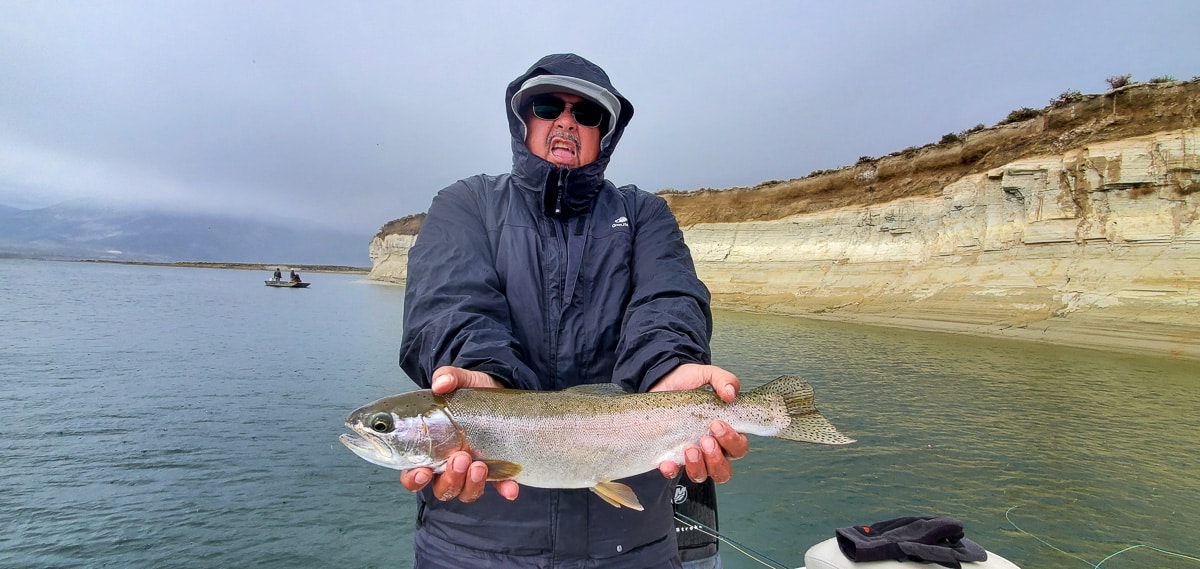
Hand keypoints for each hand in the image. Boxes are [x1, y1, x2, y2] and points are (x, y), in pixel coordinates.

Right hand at [399, 366, 519, 501]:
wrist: (500, 390)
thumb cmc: (472, 391)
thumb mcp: (461, 380)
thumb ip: (448, 377)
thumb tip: (441, 383)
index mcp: (431, 449)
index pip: (414, 474)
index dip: (414, 479)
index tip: (423, 471)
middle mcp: (449, 466)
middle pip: (442, 488)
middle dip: (450, 479)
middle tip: (460, 457)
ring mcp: (473, 471)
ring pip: (466, 492)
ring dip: (471, 484)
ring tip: (480, 465)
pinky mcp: (497, 470)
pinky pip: (500, 487)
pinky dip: (505, 490)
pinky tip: (510, 488)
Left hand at [651, 364, 748, 482]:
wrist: (660, 380)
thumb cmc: (686, 381)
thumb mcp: (706, 374)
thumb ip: (722, 380)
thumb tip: (731, 393)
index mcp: (725, 431)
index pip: (739, 447)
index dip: (732, 440)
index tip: (717, 424)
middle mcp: (712, 448)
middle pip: (724, 469)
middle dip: (717, 458)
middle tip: (706, 439)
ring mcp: (691, 455)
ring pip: (703, 475)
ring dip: (698, 466)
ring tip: (689, 448)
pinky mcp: (670, 455)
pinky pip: (674, 472)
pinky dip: (672, 470)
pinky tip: (667, 461)